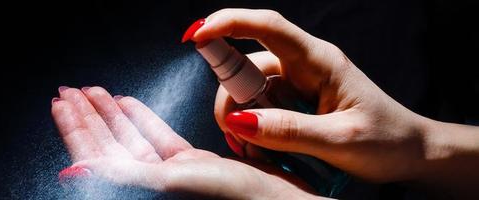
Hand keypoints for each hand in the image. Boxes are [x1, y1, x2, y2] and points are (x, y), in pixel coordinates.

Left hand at [51, 86, 324, 198]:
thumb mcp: (173, 184)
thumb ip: (124, 176)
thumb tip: (71, 173)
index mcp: (140, 191)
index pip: (96, 156)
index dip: (76, 129)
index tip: (60, 102)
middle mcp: (151, 186)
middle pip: (109, 146)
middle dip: (89, 117)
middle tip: (70, 90)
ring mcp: (173, 176)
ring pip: (133, 140)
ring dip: (113, 114)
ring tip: (94, 91)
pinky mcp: (195, 166)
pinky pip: (161, 140)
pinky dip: (146, 119)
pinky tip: (129, 104)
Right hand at [193, 8, 478, 193]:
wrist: (411, 153)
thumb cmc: (386, 141)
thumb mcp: (339, 140)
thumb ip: (289, 131)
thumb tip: (239, 120)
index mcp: (319, 61)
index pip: (268, 27)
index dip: (228, 23)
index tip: (195, 36)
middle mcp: (304, 66)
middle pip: (248, 65)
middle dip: (230, 97)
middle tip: (232, 135)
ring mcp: (298, 84)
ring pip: (251, 89)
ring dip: (241, 118)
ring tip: (249, 149)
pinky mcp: (296, 102)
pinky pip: (261, 106)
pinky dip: (252, 126)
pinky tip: (257, 147)